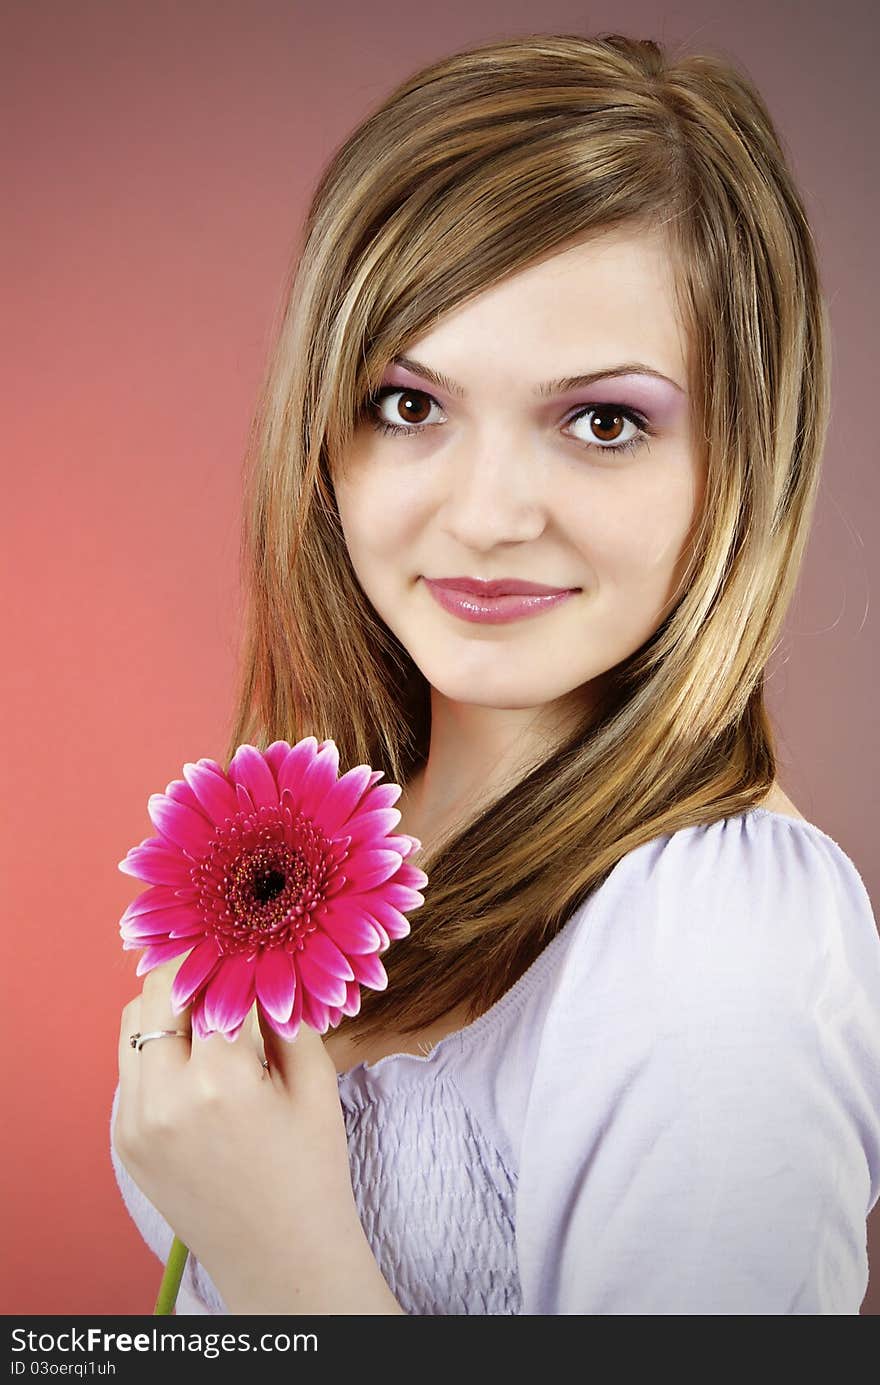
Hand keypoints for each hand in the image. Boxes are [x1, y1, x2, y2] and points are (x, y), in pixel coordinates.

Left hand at [114, 955, 382, 1312]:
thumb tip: (264, 962)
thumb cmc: (311, 1167)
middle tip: (228, 970)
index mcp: (222, 1080)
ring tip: (209, 1011)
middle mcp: (166, 1098)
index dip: (233, 957)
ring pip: (132, 1023)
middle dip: (195, 973)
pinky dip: (158, 1049)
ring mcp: (136, 1122)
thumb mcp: (315, 1082)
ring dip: (168, 1006)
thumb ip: (284, 1014)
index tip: (248, 943)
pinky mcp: (125, 1139)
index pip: (210, 982)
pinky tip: (196, 1060)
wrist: (281, 1256)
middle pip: (158, 992)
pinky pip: (130, 1067)